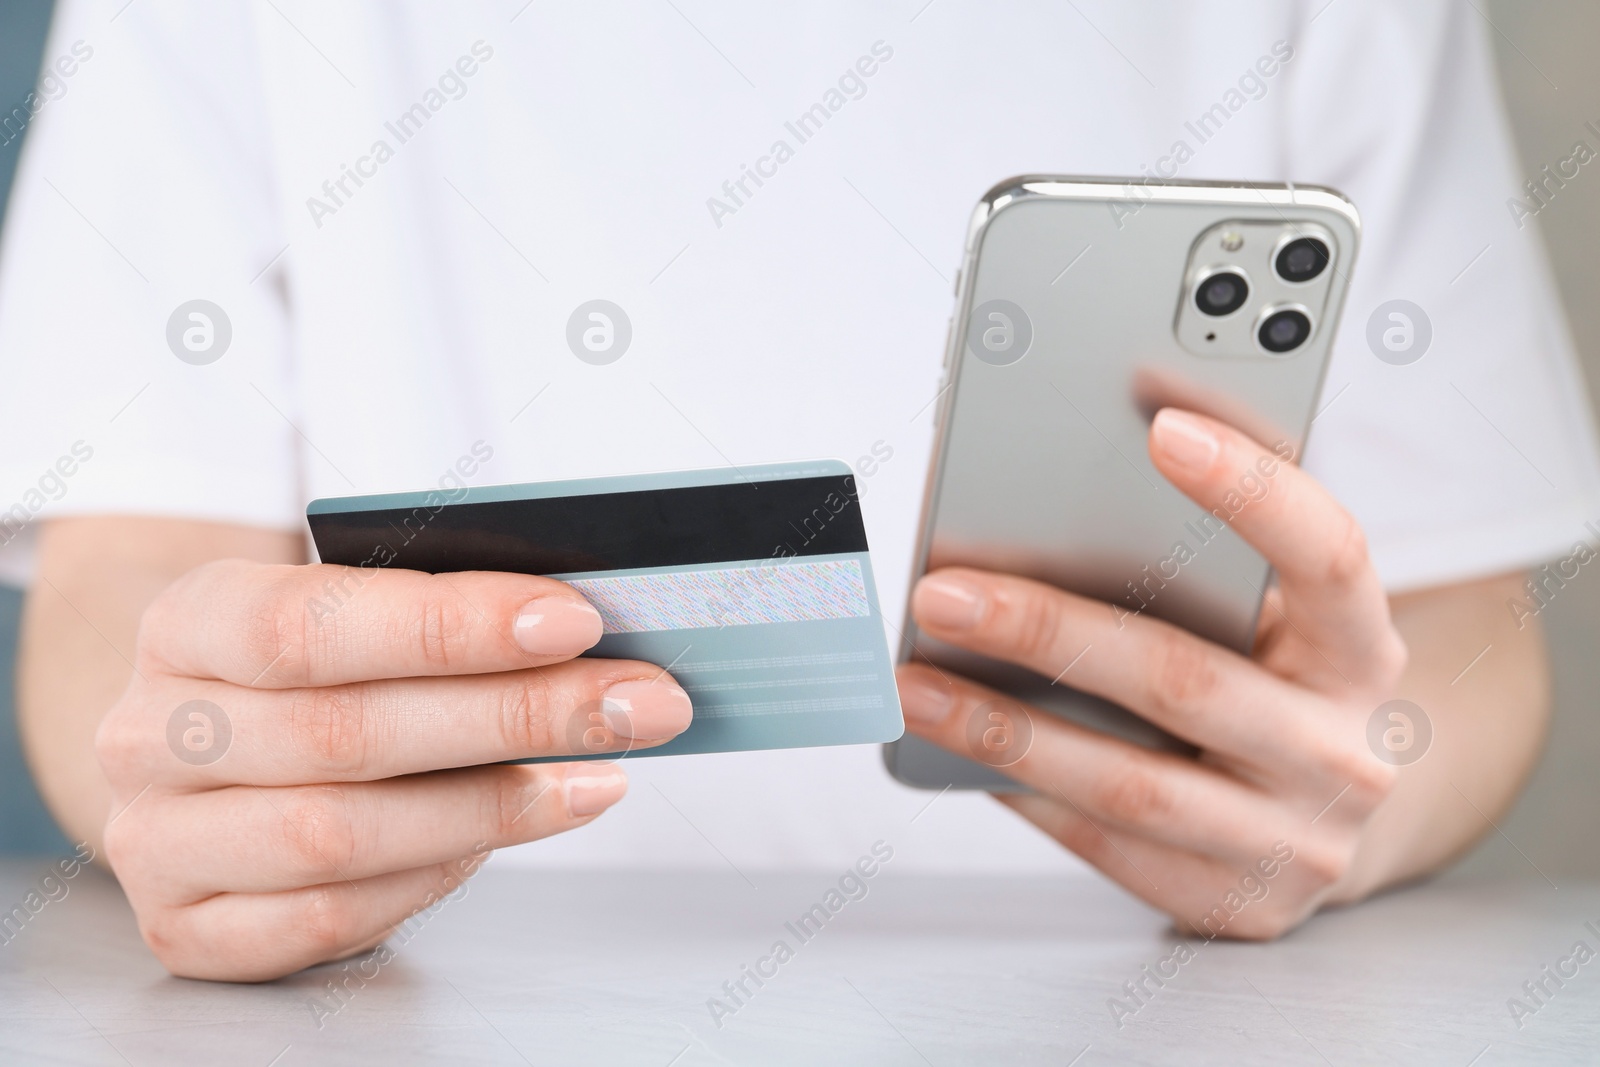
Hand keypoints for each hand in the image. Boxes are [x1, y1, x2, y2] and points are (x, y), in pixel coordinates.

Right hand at [95, 562, 691, 979]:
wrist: (216, 750)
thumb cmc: (317, 673)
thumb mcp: (357, 616)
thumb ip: (443, 618)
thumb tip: (586, 631)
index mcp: (188, 623)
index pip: (312, 623)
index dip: (450, 625)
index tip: (574, 620)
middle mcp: (149, 732)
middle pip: (345, 733)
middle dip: (515, 716)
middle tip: (636, 702)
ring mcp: (156, 840)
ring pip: (340, 834)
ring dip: (497, 805)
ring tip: (600, 773)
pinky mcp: (190, 927)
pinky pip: (329, 916)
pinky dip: (440, 873)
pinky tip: (519, 828)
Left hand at [896, 408, 1407, 937]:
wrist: (1344, 820)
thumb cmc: (1281, 682)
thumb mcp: (1282, 614)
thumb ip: (1215, 550)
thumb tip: (1081, 459)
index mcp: (1363, 647)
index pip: (1330, 556)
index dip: (1253, 492)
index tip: (1163, 428)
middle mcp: (1343, 750)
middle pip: (1185, 681)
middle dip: (1047, 632)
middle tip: (942, 593)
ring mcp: (1295, 841)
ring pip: (1131, 785)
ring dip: (1004, 730)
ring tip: (914, 684)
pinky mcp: (1238, 906)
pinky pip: (1108, 846)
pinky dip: (1025, 792)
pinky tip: (958, 747)